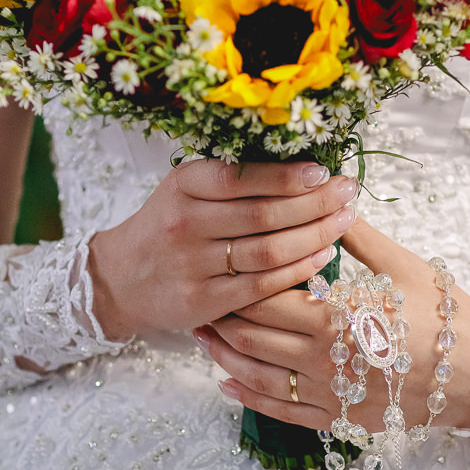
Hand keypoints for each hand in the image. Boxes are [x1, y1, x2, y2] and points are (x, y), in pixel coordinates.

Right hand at [88, 158, 357, 340]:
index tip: (324, 172)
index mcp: (183, 185)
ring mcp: (193, 264)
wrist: (120, 278)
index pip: (243, 176)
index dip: (288, 176)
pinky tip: (323, 256)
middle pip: (264, 213)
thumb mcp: (186, 191)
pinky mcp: (202, 301)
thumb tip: (303, 168)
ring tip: (343, 221)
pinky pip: (261, 284)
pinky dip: (298, 270)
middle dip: (316, 202)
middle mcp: (185, 222)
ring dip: (314, 235)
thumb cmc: (168, 227)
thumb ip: (232, 179)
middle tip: (349, 193)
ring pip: (268, 250)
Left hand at [197, 215, 469, 432]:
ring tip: (204, 338)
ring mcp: (329, 395)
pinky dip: (248, 397)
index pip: (264, 298)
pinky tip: (228, 384)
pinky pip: (281, 411)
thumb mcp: (402, 265)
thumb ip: (355, 234)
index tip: (223, 265)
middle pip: (251, 337)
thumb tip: (328, 196)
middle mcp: (322, 360)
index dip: (237, 282)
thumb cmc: (444, 314)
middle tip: (202, 299)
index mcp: (333, 317)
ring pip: (256, 377)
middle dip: (222, 318)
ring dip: (224, 357)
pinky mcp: (339, 418)